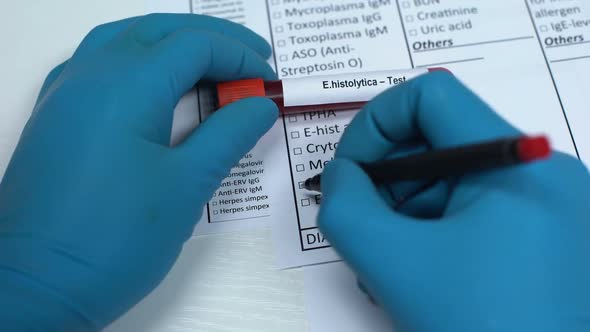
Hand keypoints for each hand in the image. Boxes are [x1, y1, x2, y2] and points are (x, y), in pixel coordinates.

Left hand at [0, 14, 277, 330]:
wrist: (37, 286)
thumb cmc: (113, 240)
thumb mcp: (187, 185)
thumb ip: (228, 134)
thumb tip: (260, 105)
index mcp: (126, 85)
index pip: (195, 45)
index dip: (239, 56)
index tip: (268, 80)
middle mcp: (90, 75)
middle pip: (161, 31)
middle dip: (212, 38)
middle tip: (252, 58)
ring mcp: (65, 93)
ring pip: (126, 40)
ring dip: (173, 43)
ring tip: (210, 65)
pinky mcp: (55, 117)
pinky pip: (100, 65)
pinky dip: (139, 61)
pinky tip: (154, 86)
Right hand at [318, 71, 589, 331]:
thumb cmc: (483, 331)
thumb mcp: (394, 264)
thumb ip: (345, 207)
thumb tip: (340, 175)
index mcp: (516, 163)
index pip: (429, 96)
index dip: (375, 124)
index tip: (351, 173)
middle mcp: (540, 174)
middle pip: (438, 140)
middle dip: (387, 182)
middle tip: (368, 229)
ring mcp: (546, 207)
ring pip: (450, 181)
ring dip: (405, 215)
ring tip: (391, 266)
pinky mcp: (541, 236)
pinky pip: (471, 211)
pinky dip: (433, 232)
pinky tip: (419, 273)